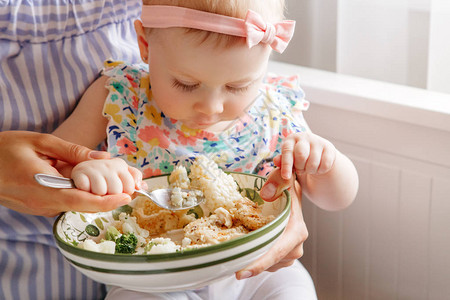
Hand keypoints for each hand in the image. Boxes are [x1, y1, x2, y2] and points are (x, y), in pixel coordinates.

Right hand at [0, 131, 131, 215]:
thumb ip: (73, 151)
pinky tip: (87, 177)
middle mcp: (44, 204)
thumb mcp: (39, 142)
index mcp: (44, 188)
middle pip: (84, 203)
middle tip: (130, 184)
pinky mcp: (38, 206)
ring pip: (76, 202)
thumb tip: (103, 158)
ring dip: (96, 192)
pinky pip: (65, 200)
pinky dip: (81, 191)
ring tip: (115, 178)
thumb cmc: (3, 150)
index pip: (83, 200)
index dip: (107, 201)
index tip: (128, 196)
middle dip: (109, 195)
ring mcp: (40, 208)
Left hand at [236, 168, 307, 278]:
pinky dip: (256, 257)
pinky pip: (267, 262)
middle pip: (269, 262)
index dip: (258, 264)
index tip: (240, 273)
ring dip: (252, 259)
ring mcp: (290, 254)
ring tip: (235, 252)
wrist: (293, 195)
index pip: (276, 252)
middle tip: (228, 266)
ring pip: (267, 264)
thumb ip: (278, 181)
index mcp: (296, 231)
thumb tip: (266, 194)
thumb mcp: (285, 181)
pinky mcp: (283, 257)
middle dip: (248, 264)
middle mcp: (295, 247)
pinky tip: (246, 248)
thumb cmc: (286, 189)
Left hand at [279, 131, 335, 179]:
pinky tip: (317, 167)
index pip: (287, 151)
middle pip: (301, 156)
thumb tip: (276, 161)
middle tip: (300, 170)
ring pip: (313, 163)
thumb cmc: (297, 159)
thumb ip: (282, 161)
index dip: (286, 165)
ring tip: (308, 169)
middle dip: (300, 168)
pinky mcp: (329, 148)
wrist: (317, 154)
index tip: (286, 177)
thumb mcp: (288, 160)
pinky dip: (320, 171)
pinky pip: (325, 165)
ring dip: (310, 171)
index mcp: (291, 139)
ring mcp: (318, 141)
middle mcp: (304, 137)